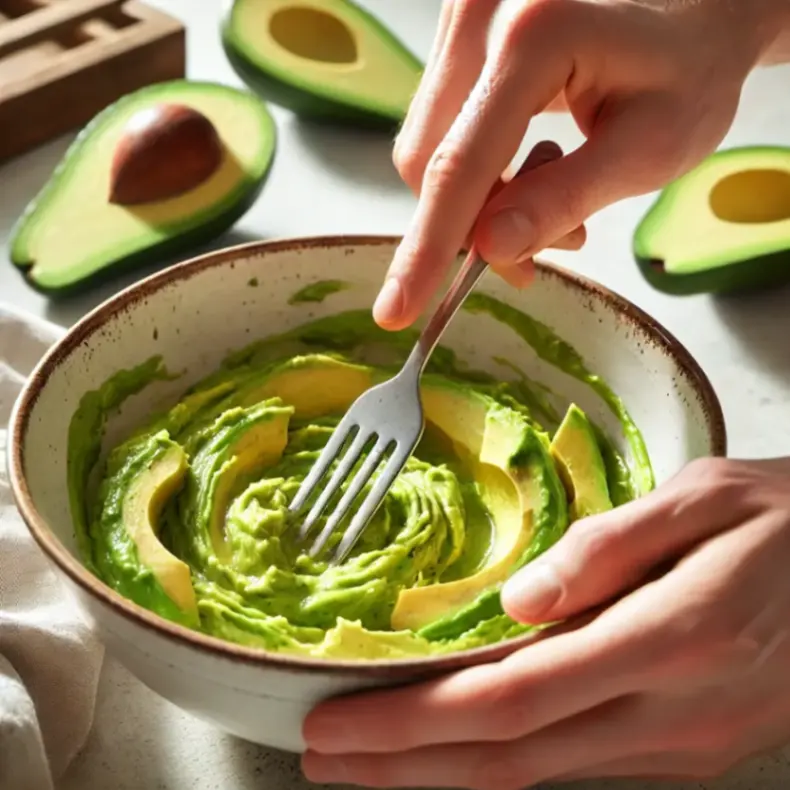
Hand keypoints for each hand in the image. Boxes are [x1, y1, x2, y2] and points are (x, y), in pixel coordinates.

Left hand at [302, 457, 789, 787]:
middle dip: (404, 764)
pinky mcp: (685, 748)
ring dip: (443, 769)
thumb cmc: (788, 520)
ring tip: (369, 757)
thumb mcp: (705, 501)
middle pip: (509, 757)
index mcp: (669, 639)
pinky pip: (574, 762)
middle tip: (323, 755)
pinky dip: (501, 760)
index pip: (511, 698)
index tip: (336, 722)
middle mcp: (670, 713)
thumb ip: (610, 549)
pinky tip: (459, 747)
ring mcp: (680, 744)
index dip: (412, 721)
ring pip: (538, 774)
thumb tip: (520, 599)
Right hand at [373, 0, 782, 329]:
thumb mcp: (648, 147)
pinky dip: (476, 174)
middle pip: (430, 160)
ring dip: (475, 202)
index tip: (397, 311)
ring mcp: (463, 18)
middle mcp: (482, 15)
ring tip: (549, 209)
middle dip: (469, 228)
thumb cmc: (688, 70)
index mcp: (535, 35)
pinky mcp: (460, 36)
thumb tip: (490, 249)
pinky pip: (442, 129)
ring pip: (429, 149)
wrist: (692, 10)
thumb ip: (564, 197)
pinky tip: (529, 174)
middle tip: (534, 258)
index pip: (459, 165)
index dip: (427, 249)